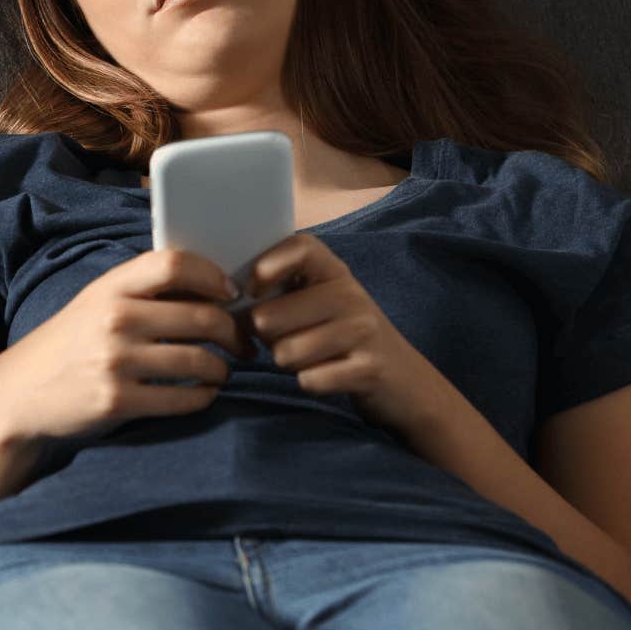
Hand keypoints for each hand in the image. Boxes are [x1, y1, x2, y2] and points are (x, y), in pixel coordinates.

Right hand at [0, 249, 247, 445]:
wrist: (22, 392)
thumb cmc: (71, 343)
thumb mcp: (97, 303)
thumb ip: (143, 291)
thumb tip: (214, 289)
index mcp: (110, 287)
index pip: (175, 265)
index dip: (213, 276)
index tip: (231, 293)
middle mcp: (114, 319)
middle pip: (203, 316)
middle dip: (235, 332)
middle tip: (244, 343)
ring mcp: (116, 362)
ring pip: (201, 361)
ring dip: (222, 369)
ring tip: (220, 370)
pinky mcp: (118, 401)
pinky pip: (185, 399)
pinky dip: (204, 396)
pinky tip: (201, 393)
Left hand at [243, 233, 438, 431]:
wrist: (405, 381)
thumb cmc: (341, 338)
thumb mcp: (316, 304)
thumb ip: (276, 292)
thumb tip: (225, 300)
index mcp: (334, 272)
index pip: (299, 247)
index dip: (266, 266)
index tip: (253, 290)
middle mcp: (351, 294)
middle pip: (268, 317)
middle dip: (266, 339)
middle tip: (290, 340)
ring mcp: (364, 331)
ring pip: (284, 353)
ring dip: (288, 364)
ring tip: (313, 358)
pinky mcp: (370, 368)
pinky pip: (309, 380)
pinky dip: (310, 383)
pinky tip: (330, 376)